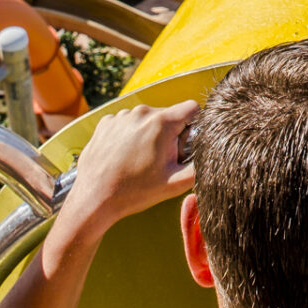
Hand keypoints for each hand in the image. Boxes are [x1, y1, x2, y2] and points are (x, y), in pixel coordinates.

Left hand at [63, 102, 197, 236]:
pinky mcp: (105, 123)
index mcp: (161, 123)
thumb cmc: (134, 192)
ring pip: (146, 120)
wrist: (94, 199)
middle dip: (170, 134)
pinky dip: (129, 136)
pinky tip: (123, 157)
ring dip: (148, 135)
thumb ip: (200, 167)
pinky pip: (126, 123)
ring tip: (139, 161)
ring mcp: (120, 117)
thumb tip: (213, 157)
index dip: (194, 125)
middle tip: (160, 161)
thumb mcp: (175, 184)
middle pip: (168, 115)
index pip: (192, 108)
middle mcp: (140, 113)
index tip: (186, 144)